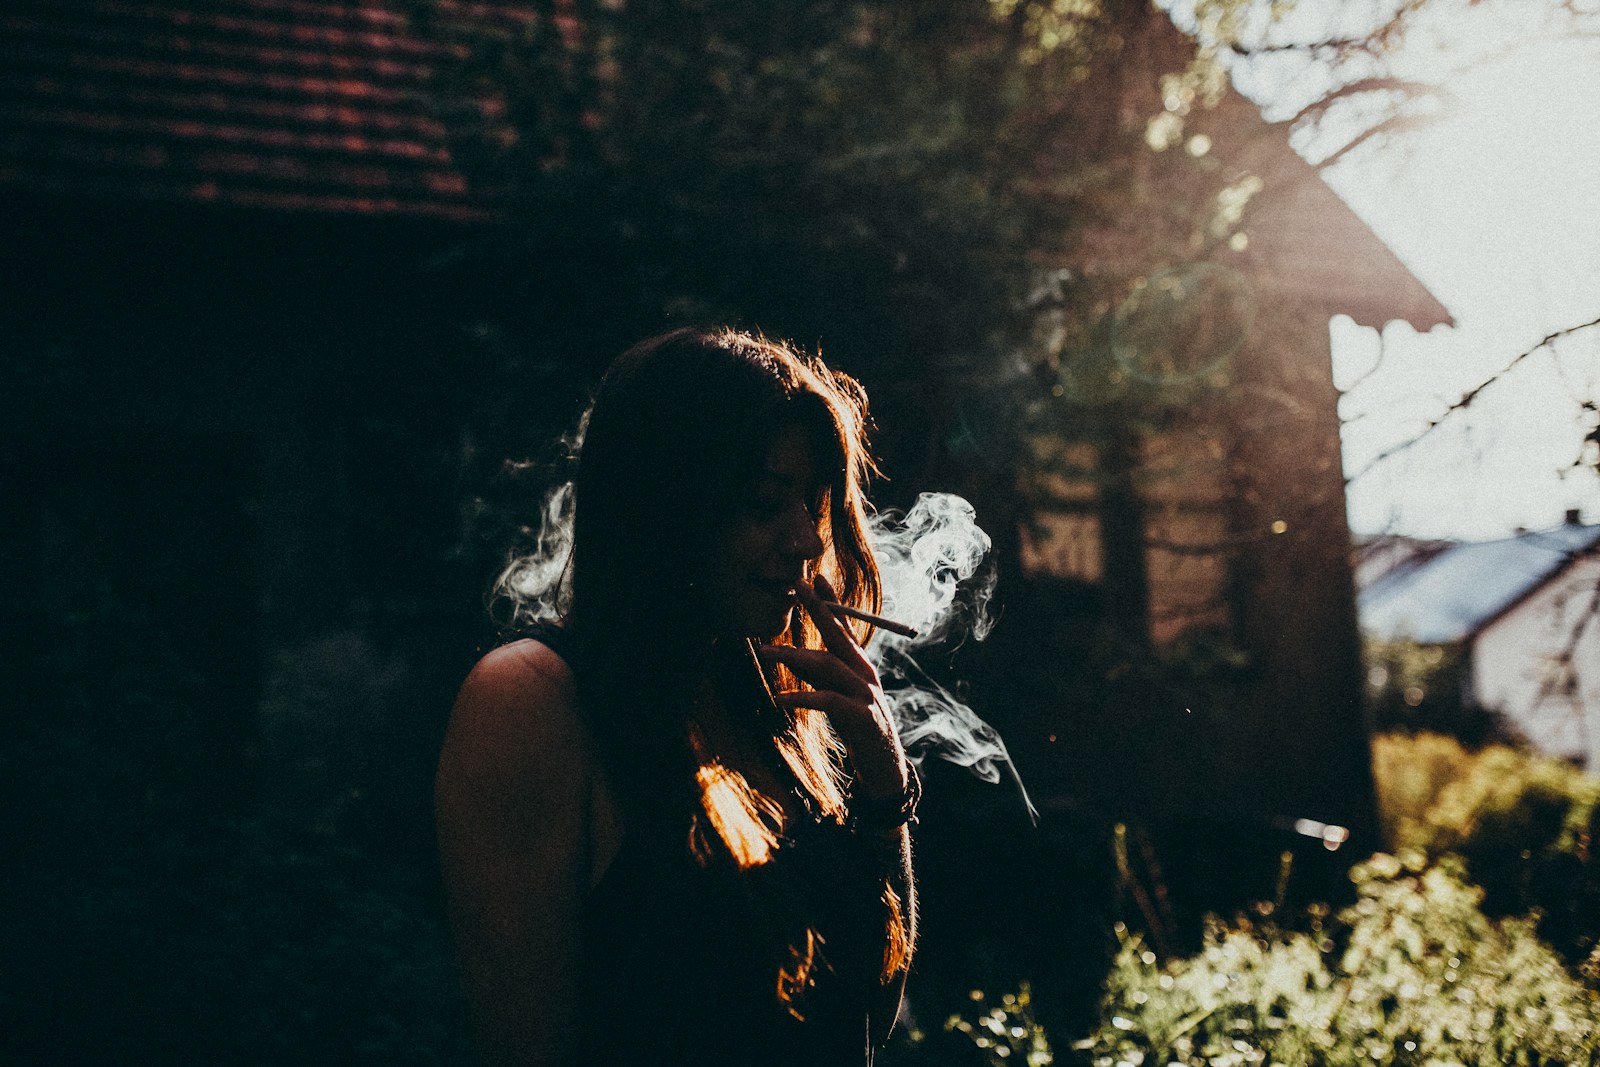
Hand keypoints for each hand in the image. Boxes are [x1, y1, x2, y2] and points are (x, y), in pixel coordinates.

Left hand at [755, 576, 908, 800]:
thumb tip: (794, 655)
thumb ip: (822, 675)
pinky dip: (802, 698)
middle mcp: (865, 673)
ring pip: (828, 666)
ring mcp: (866, 693)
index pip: (846, 626)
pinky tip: (779, 699)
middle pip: (839, 634)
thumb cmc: (858, 728)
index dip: (831, 602)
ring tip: (764, 652)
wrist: (884, 766)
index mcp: (860, 666)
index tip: (816, 577)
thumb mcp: (839, 695)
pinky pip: (828, 701)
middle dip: (817, 607)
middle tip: (795, 585)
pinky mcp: (861, 717)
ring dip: (794, 656)